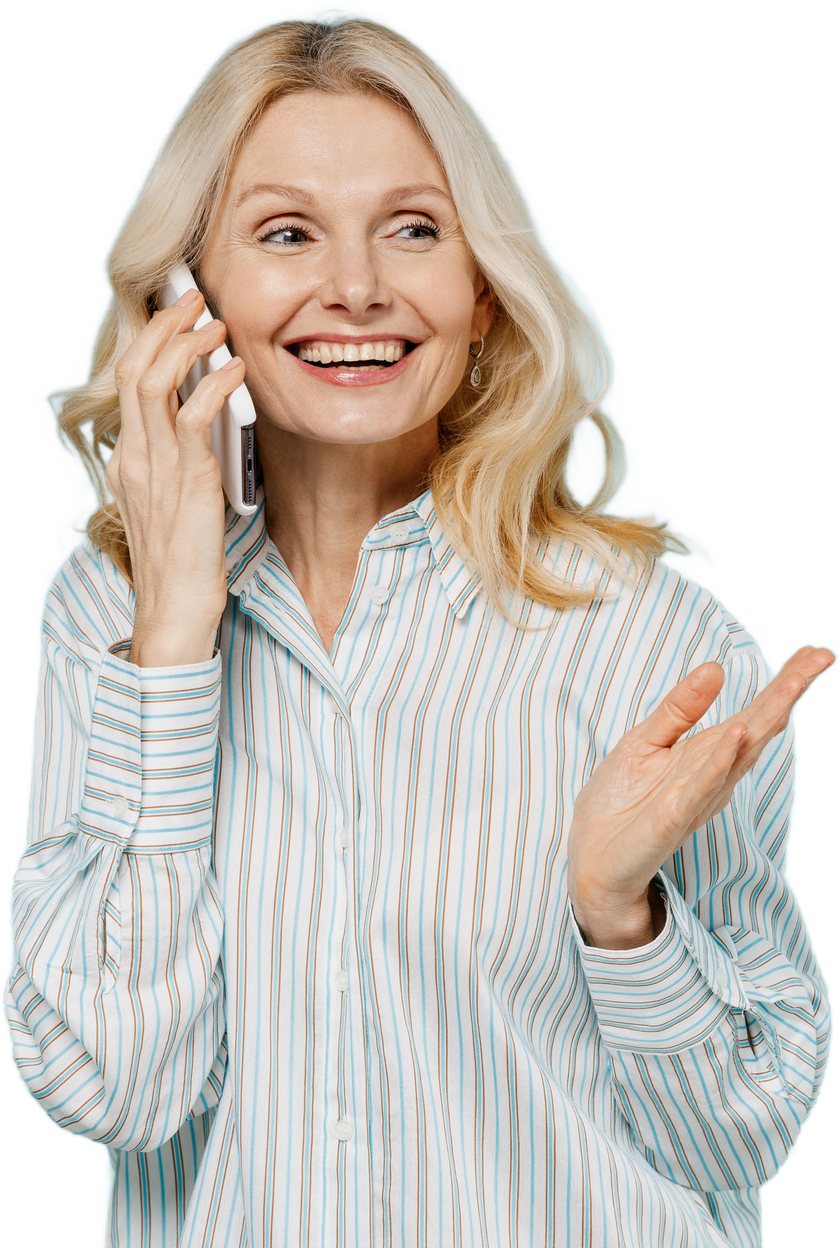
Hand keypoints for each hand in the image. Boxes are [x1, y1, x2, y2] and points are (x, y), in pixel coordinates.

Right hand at [106, 289, 246, 666]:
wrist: (174, 616)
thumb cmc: (183, 568)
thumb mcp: (177, 507)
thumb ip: (183, 466)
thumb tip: (211, 429)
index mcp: (129, 464)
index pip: (128, 385)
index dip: (151, 343)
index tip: (176, 317)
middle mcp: (134, 460)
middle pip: (134, 370)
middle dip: (163, 327)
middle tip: (193, 299)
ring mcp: (155, 470)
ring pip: (155, 384)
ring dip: (187, 345)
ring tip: (215, 324)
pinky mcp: (187, 483)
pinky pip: (194, 419)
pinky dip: (216, 386)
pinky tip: (237, 371)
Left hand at [567, 644, 835, 946]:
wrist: (591, 863)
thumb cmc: (620, 805)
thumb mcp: (645, 742)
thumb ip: (680, 709)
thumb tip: (716, 668)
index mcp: (709, 756)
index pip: (755, 714)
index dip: (786, 684)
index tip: (818, 653)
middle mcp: (713, 776)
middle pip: (758, 728)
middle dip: (788, 693)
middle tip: (822, 658)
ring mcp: (695, 798)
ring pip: (737, 755)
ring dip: (763, 719)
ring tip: (788, 686)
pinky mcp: (669, 820)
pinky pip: (698, 787)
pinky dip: (719, 760)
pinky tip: (735, 733)